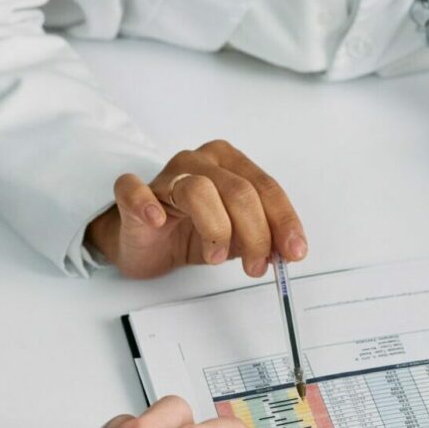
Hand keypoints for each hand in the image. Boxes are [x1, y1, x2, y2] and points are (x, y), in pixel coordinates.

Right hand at [87, 139, 306, 278]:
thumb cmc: (192, 231)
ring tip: (217, 258)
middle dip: (255, 233)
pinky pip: (135, 189)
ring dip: (216, 229)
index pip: (265, 187)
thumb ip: (262, 237)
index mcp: (231, 164)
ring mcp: (166, 175)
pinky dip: (146, 204)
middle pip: (238, 191)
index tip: (294, 252)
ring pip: (198, 190)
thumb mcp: (238, 236)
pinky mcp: (134, 194)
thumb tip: (288, 251)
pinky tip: (158, 221)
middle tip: (257, 265)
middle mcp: (201, 162)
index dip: (283, 221)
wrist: (146, 243)